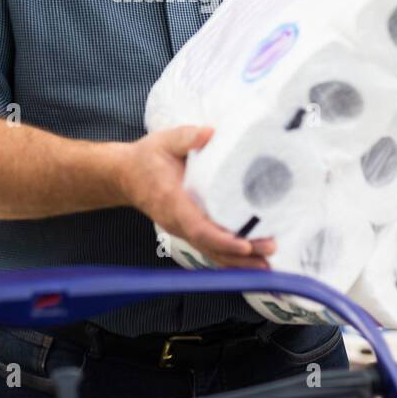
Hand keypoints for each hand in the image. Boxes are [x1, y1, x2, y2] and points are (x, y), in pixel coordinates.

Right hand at [115, 125, 275, 269]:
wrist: (126, 175)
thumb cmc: (147, 159)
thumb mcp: (164, 141)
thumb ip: (186, 137)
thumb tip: (209, 134)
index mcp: (172, 202)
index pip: (198, 228)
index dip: (222, 239)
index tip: (243, 244)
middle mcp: (177, 222)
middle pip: (211, 246)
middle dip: (240, 254)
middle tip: (269, 248)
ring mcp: (183, 229)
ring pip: (212, 252)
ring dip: (239, 261)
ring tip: (267, 263)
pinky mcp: (189, 229)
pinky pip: (210, 248)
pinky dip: (230, 258)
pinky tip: (251, 262)